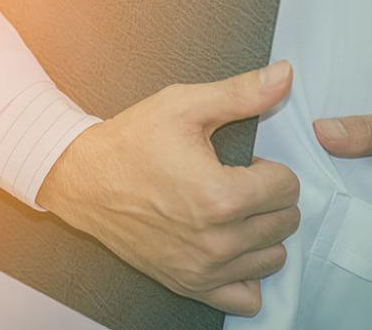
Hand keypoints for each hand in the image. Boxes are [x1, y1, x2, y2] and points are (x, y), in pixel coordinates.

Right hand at [37, 60, 299, 316]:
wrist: (83, 179)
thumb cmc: (131, 142)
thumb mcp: (184, 105)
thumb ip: (242, 93)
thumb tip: (286, 74)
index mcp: (221, 196)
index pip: (288, 187)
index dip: (269, 166)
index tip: (243, 161)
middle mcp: (216, 240)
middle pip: (285, 222)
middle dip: (268, 197)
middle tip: (234, 181)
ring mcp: (204, 268)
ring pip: (273, 257)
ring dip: (262, 232)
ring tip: (231, 210)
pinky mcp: (190, 285)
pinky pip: (247, 298)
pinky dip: (247, 274)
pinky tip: (229, 246)